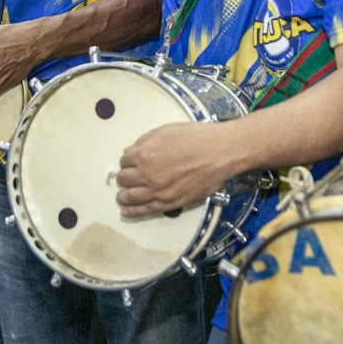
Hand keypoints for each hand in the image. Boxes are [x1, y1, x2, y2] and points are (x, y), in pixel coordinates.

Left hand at [115, 122, 232, 217]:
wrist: (220, 153)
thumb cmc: (195, 137)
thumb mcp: (166, 131)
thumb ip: (145, 141)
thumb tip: (131, 152)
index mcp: (144, 155)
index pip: (124, 160)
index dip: (127, 160)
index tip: (132, 161)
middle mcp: (147, 175)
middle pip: (124, 179)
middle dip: (124, 177)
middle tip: (128, 176)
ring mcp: (158, 192)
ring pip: (130, 197)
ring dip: (124, 195)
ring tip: (123, 196)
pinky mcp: (169, 204)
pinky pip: (145, 210)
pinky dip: (132, 212)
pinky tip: (125, 212)